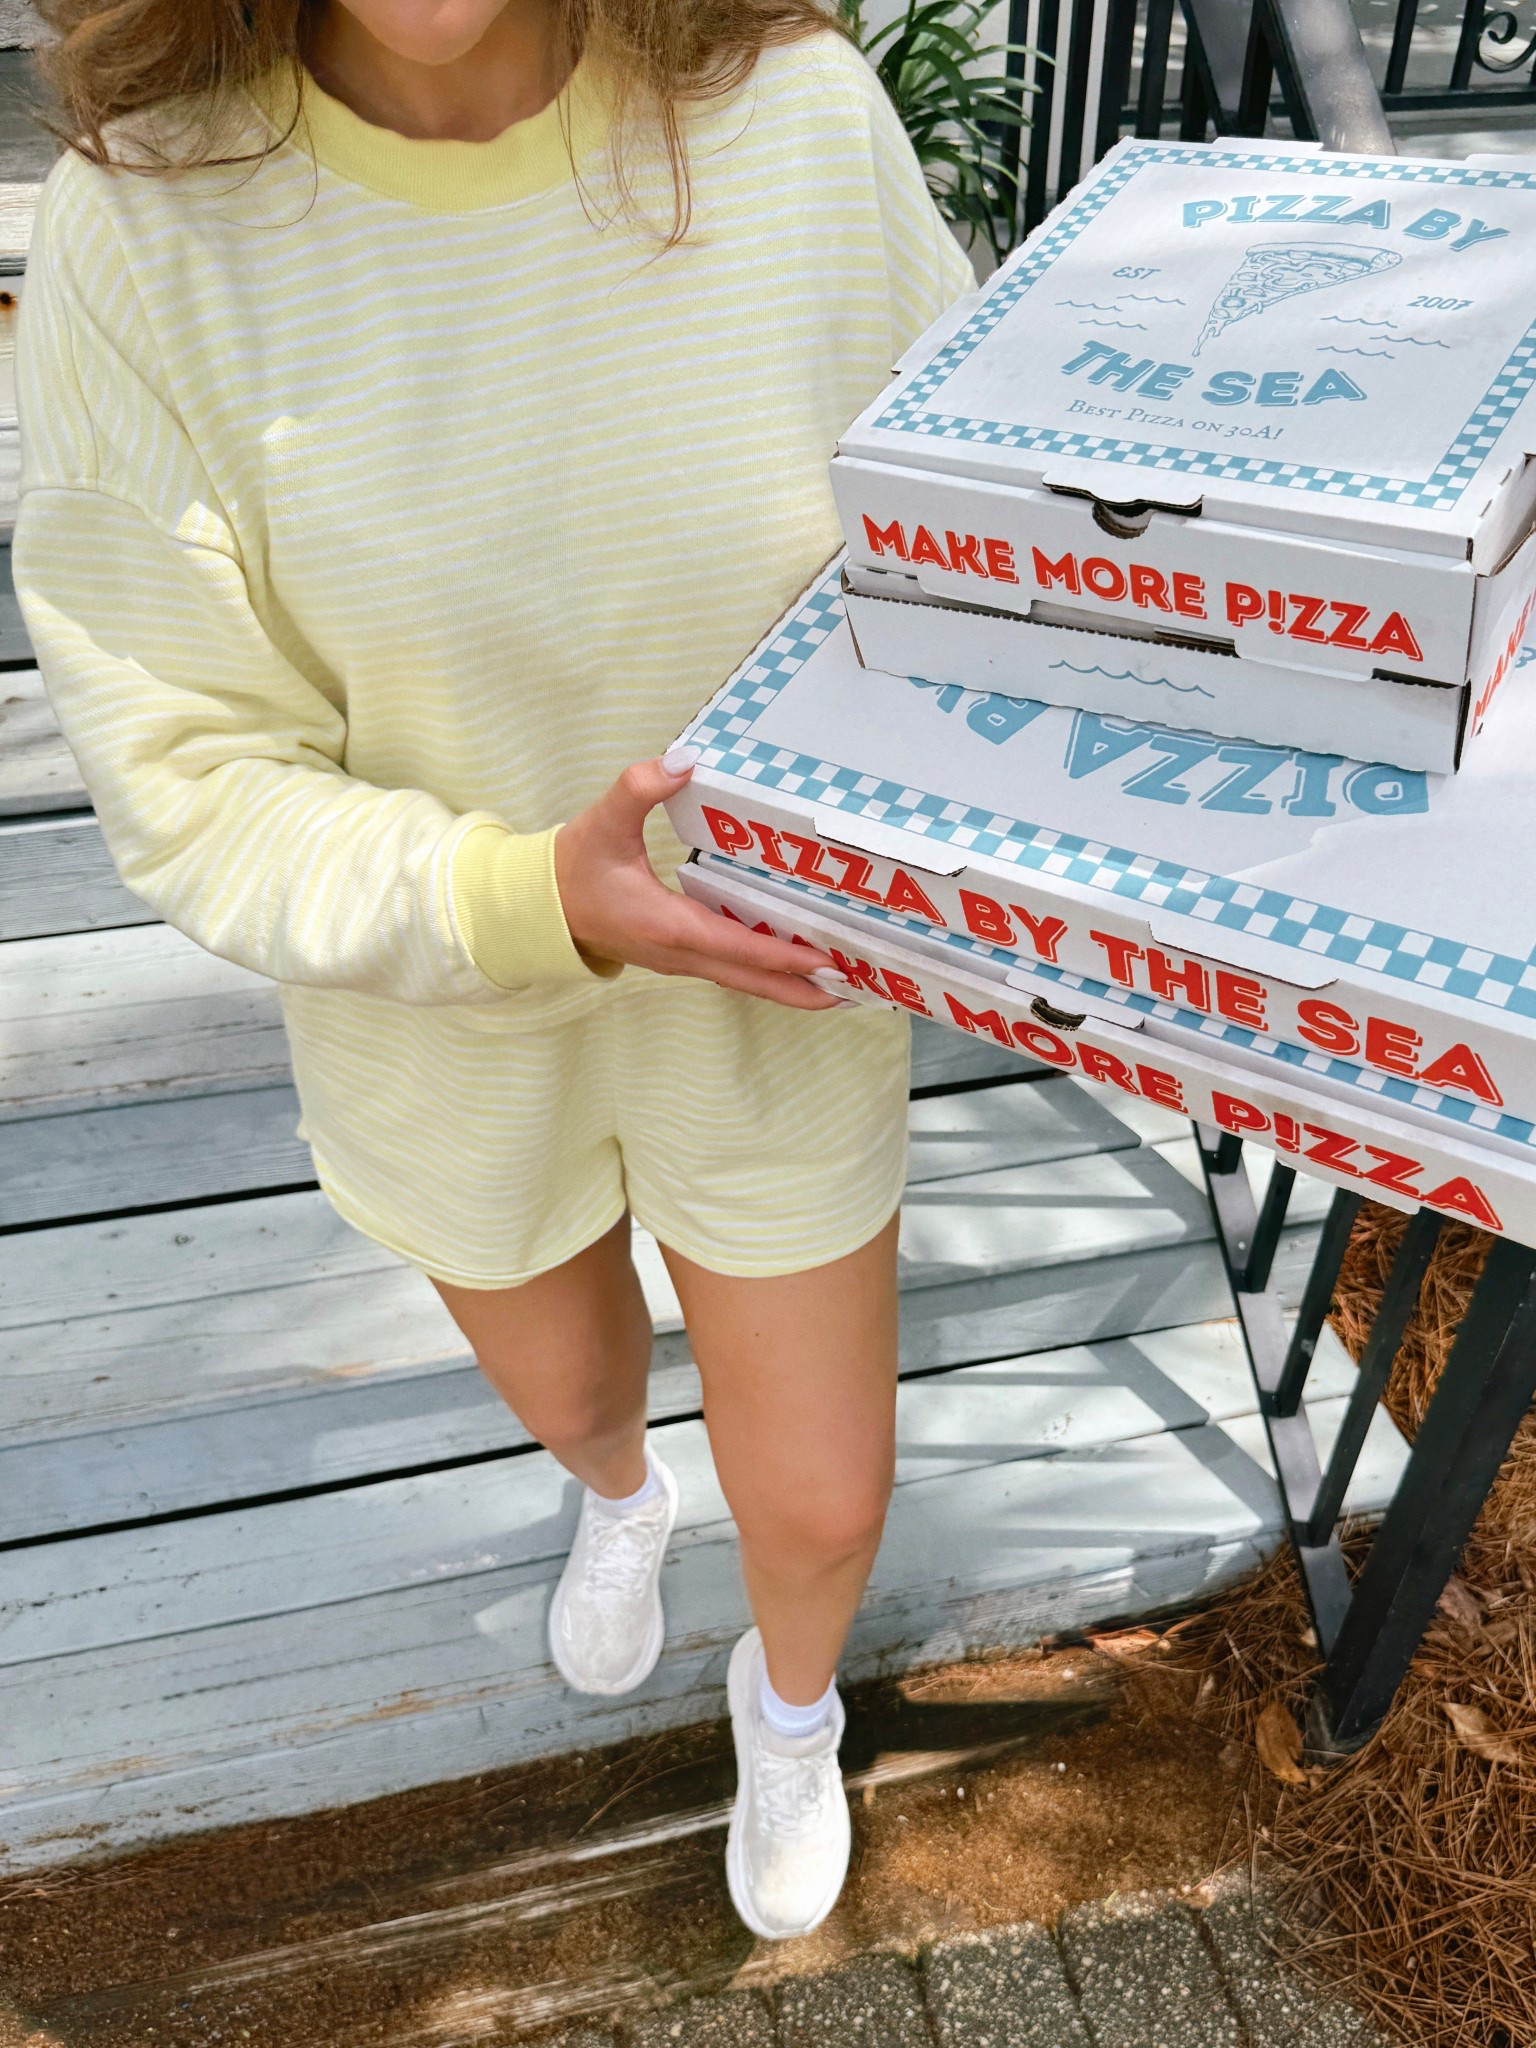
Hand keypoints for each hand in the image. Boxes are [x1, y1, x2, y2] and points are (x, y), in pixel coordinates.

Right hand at [553, 748, 845, 1010]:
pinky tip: (792, 968)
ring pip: (744, 981)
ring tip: (838, 988)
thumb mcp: (602, 822)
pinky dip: (765, 974)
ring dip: (789, 987)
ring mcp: (679, 961)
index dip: (783, 954)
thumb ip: (639, 787)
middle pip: (752, 980)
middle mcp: (680, 954)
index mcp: (668, 926)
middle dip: (803, 989)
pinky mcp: (678, 957)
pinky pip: (731, 972)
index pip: (738, 946)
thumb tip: (683, 760)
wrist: (538, 908)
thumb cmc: (572, 868)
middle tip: (856, 993)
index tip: (826, 960)